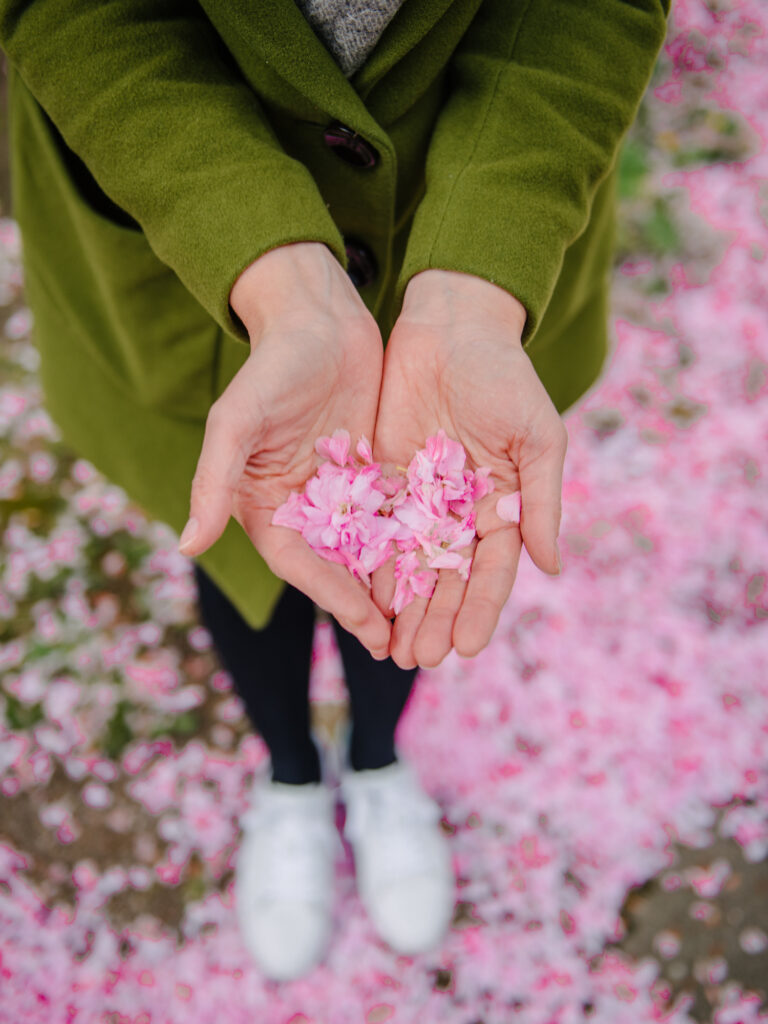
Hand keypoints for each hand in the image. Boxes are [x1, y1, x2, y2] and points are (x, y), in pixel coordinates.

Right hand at [178, 242, 390, 657]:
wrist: (318, 318)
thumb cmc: (271, 367)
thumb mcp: (236, 421)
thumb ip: (213, 481)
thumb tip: (187, 545)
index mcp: (264, 504)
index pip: (299, 562)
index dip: (331, 595)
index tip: (367, 624)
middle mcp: (302, 507)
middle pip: (337, 568)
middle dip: (367, 607)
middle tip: (402, 649)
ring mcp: (340, 492)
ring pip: (370, 550)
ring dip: (394, 588)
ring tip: (427, 625)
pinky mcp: (374, 474)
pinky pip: (396, 516)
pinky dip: (414, 545)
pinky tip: (444, 571)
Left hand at [373, 269, 567, 668]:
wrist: (452, 327)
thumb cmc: (504, 377)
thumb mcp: (536, 438)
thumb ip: (542, 503)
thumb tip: (553, 568)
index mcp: (502, 508)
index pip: (491, 572)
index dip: (479, 611)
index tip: (464, 648)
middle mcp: (459, 513)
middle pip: (446, 580)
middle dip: (433, 620)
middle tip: (418, 660)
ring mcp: (419, 500)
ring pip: (408, 566)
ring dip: (399, 608)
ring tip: (387, 649)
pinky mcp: (383, 480)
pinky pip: (374, 530)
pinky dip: (368, 566)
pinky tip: (357, 599)